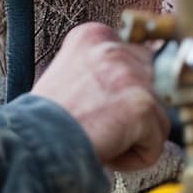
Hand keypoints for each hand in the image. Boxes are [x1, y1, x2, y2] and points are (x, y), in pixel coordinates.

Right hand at [31, 22, 171, 170]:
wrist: (34, 144)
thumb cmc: (45, 120)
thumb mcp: (69, 75)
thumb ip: (101, 70)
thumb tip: (131, 83)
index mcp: (94, 36)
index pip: (136, 58)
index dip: (122, 90)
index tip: (101, 104)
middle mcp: (114, 48)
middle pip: (153, 84)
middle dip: (134, 110)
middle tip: (104, 123)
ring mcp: (131, 75)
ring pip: (157, 115)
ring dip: (134, 135)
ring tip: (101, 137)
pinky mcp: (143, 105)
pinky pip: (156, 142)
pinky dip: (135, 157)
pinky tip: (107, 150)